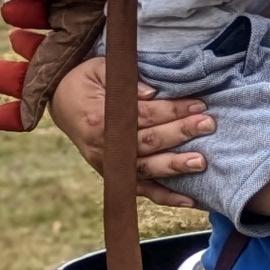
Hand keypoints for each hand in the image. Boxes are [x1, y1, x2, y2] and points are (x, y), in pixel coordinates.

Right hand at [48, 56, 213, 207]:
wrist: (61, 103)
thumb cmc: (85, 82)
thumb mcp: (99, 69)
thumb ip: (126, 79)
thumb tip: (152, 92)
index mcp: (100, 118)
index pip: (143, 115)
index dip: (172, 110)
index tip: (199, 105)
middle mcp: (103, 145)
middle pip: (148, 142)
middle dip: (181, 133)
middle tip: (208, 125)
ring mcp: (109, 164)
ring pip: (147, 169)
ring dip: (175, 166)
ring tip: (202, 162)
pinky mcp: (115, 175)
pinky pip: (142, 190)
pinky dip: (166, 197)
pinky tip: (190, 200)